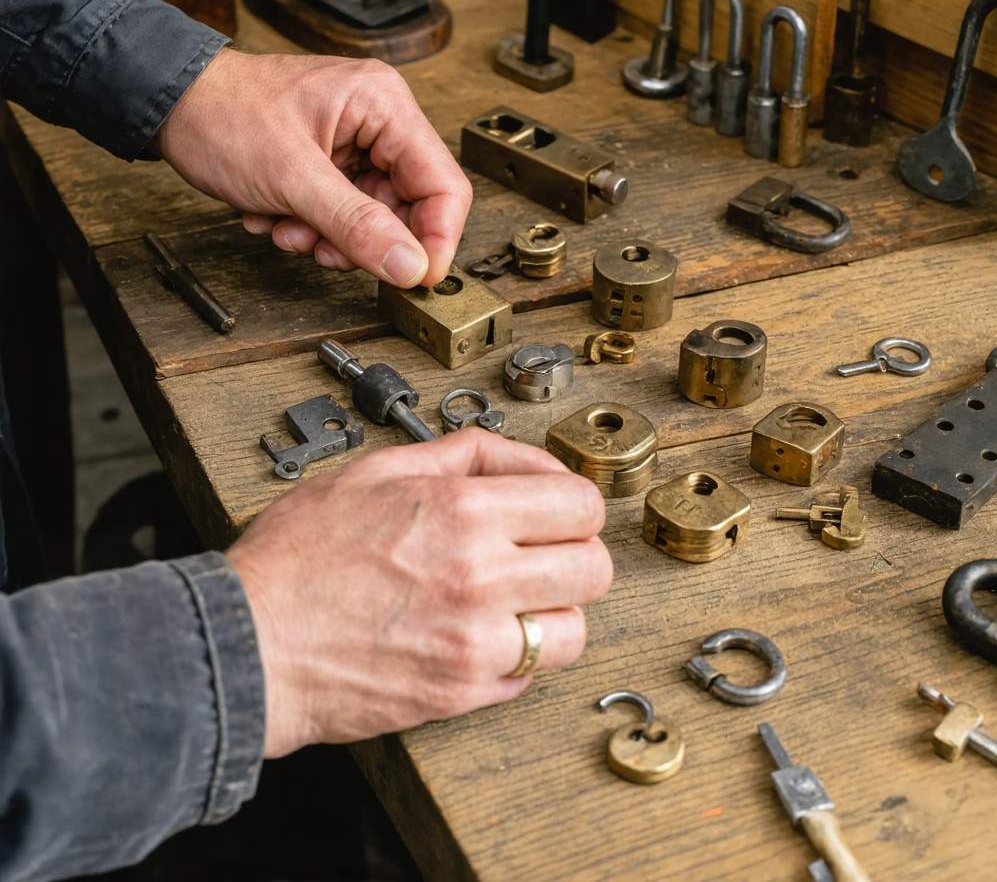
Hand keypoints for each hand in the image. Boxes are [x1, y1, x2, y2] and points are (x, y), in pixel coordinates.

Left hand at [158, 49, 471, 287]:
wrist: (169, 104)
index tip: (417, 279)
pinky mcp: (334, 166)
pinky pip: (345, 217)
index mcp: (384, 106)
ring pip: (374, 220)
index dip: (437, 239)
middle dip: (364, 240)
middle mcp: (379, 122)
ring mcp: (357, 146)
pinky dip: (313, 229)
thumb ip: (357, 226)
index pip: (443, 184)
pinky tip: (277, 216)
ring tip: (289, 228)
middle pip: (409, 208)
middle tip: (325, 251)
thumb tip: (411, 266)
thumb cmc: (222, 113)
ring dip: (331, 239)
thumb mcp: (292, 178)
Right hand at [228, 430, 610, 757]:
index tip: (555, 509)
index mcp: (461, 511)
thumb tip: (514, 458)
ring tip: (517, 601)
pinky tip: (482, 636)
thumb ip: (457, 456)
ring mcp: (475, 641)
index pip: (578, 503)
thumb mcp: (372, 473)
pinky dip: (518, 656)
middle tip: (545, 554)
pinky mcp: (462, 692)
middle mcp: (479, 575)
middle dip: (575, 554)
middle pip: (593, 567)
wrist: (251, 644)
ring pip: (575, 629)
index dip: (571, 502)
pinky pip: (530, 675)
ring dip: (554, 612)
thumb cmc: (296, 559)